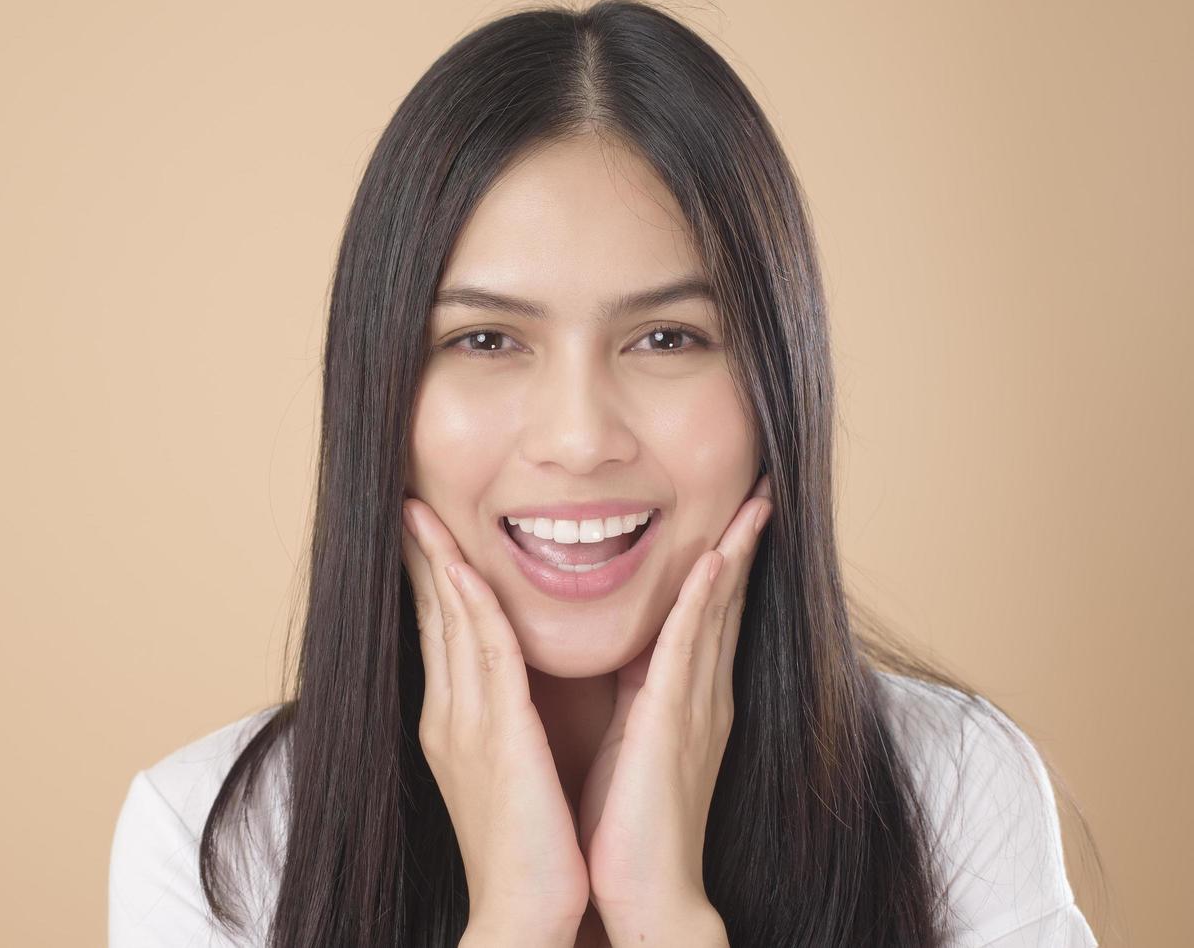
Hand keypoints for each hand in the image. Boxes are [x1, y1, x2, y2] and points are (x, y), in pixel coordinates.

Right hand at [401, 497, 589, 940]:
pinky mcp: (496, 733)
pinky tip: (461, 562)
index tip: (427, 533)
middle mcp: (450, 715)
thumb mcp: (511, 774)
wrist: (528, 916)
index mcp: (456, 724)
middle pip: (431, 617)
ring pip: (451, 622)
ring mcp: (465, 723)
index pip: (440, 634)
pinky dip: (470, 601)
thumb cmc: (532, 852)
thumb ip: (506, 726)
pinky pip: (482, 650)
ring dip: (440, 559)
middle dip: (420, 556)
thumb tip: (516, 693)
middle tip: (408, 503)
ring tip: (421, 510)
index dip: (430, 578)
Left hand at [575, 473, 772, 940]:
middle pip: (726, 604)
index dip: (723, 562)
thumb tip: (627, 657)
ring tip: (752, 502)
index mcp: (688, 701)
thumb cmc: (630, 827)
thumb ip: (639, 698)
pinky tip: (713, 562)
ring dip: (733, 555)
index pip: (708, 617)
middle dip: (742, 543)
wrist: (646, 898)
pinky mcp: (674, 727)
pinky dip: (704, 604)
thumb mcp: (634, 744)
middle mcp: (703, 698)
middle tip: (760, 487)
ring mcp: (695, 710)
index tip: (732, 512)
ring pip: (715, 615)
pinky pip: (688, 652)